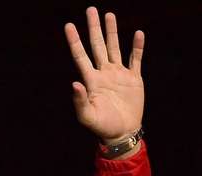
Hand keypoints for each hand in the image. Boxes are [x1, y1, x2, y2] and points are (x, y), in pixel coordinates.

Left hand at [64, 7, 143, 143]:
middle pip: (97, 46)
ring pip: (114, 48)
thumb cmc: (101, 127)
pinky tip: (137, 33)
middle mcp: (103, 74)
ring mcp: (118, 75)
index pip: (80, 56)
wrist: (121, 133)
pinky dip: (137, 47)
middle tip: (91, 10)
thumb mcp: (87, 116)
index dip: (75, 41)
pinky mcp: (133, 79)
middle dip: (94, 28)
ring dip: (112, 32)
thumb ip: (80, 100)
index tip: (68, 26)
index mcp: (91, 81)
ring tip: (109, 15)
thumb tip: (74, 83)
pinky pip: (136, 59)